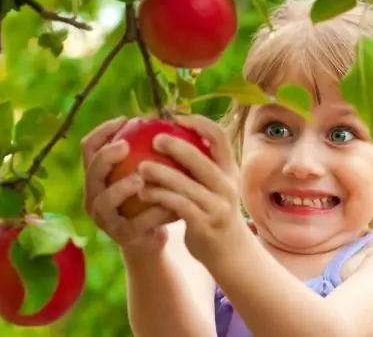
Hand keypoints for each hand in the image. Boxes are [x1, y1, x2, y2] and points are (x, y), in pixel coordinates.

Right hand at [81, 116, 177, 252]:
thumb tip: (163, 116)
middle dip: (106, 157)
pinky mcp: (123, 237)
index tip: (125, 120)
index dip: (102, 131)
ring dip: (120, 188)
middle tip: (125, 146)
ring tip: (139, 178)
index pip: (88, 148)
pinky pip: (135, 223)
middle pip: (92, 172)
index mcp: (96, 176)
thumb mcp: (146, 172)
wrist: (151, 238)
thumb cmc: (150, 196)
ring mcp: (105, 219)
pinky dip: (151, 212)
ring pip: (105, 201)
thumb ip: (147, 149)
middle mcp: (94, 196)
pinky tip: (168, 203)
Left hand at [135, 114, 249, 263]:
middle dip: (177, 146)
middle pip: (202, 160)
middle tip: (155, 138)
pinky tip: (144, 192)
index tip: (177, 118)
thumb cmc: (215, 214)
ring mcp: (218, 207)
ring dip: (162, 174)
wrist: (231, 254)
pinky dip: (161, 197)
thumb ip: (202, 166)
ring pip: (187, 185)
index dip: (199, 124)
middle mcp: (227, 186)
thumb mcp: (217, 187)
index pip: (220, 138)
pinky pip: (179, 207)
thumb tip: (175, 136)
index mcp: (230, 171)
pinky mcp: (206, 226)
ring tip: (141, 167)